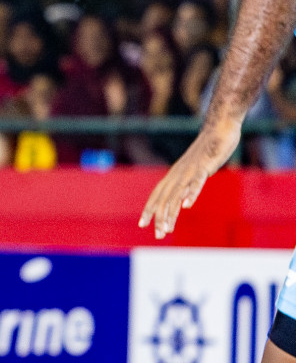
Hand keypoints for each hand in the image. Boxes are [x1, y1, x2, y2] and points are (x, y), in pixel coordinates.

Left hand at [139, 123, 239, 238]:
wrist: (220, 127)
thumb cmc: (209, 150)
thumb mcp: (196, 170)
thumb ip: (188, 183)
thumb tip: (182, 198)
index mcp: (175, 174)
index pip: (157, 194)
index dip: (150, 209)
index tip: (142, 224)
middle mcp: (178, 173)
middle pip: (164, 198)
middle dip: (159, 217)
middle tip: (157, 235)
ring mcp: (190, 170)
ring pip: (176, 194)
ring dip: (171, 212)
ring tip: (168, 228)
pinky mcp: (205, 166)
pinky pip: (196, 182)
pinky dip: (190, 193)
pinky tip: (186, 205)